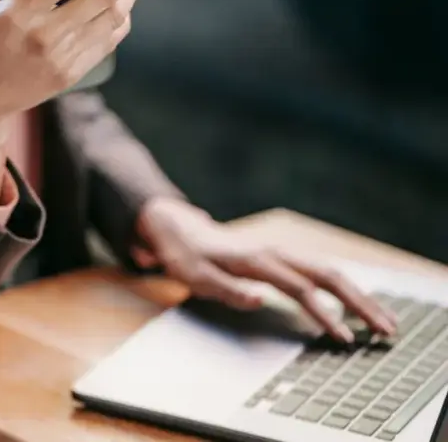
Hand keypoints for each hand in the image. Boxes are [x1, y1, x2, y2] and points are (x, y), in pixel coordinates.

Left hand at [133, 197, 397, 341]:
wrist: (181, 229)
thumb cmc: (188, 257)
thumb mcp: (196, 277)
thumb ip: (227, 290)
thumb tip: (259, 300)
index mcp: (257, 260)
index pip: (301, 289)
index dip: (325, 314)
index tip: (345, 337)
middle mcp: (276, 252)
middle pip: (329, 276)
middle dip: (361, 303)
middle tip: (386, 330)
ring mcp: (282, 252)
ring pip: (331, 271)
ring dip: (360, 295)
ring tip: (385, 321)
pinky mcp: (283, 256)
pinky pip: (321, 271)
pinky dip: (345, 288)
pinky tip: (359, 303)